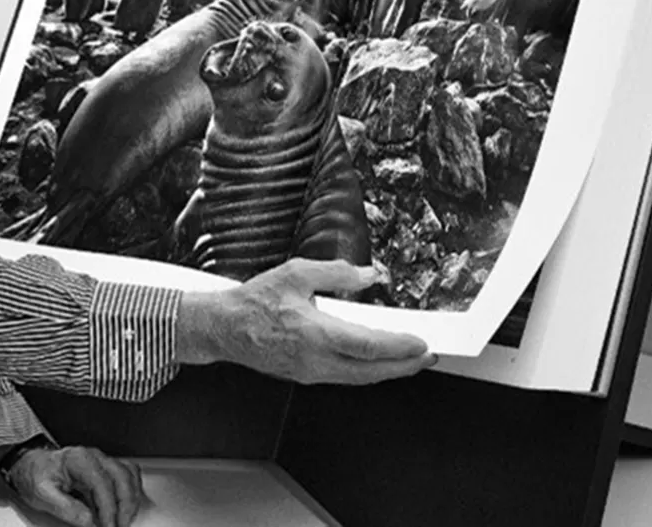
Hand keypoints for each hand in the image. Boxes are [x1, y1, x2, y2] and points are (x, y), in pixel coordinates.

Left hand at [4, 445, 143, 526]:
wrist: (31, 466)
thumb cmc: (35, 476)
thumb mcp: (42, 495)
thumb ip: (67, 508)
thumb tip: (89, 522)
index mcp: (78, 460)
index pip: (101, 482)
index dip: (108, 507)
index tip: (107, 525)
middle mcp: (94, 456)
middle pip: (121, 476)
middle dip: (124, 505)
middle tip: (118, 525)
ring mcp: (102, 460)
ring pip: (129, 474)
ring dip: (131, 499)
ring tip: (124, 519)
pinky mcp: (106, 468)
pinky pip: (128, 474)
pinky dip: (132, 491)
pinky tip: (127, 506)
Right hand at [175, 258, 436, 384]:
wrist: (224, 328)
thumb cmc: (255, 301)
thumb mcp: (296, 273)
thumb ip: (336, 273)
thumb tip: (369, 275)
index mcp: (315, 334)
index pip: (368, 347)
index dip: (399, 348)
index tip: (421, 343)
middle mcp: (315, 360)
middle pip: (370, 371)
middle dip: (403, 366)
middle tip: (427, 356)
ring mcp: (311, 373)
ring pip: (359, 378)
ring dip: (388, 371)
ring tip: (410, 360)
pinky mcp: (306, 376)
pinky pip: (345, 377)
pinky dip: (367, 371)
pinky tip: (376, 363)